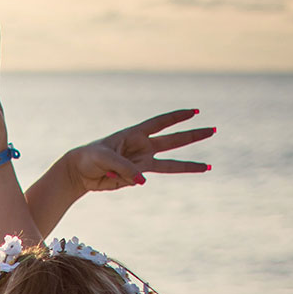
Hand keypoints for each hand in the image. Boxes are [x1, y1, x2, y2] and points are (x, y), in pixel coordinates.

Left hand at [63, 109, 215, 191]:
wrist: (79, 173)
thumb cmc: (90, 157)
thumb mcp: (105, 158)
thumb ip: (126, 168)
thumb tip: (144, 181)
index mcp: (135, 134)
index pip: (161, 123)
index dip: (177, 116)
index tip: (195, 112)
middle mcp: (142, 147)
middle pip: (173, 141)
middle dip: (193, 136)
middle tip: (213, 130)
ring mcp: (141, 163)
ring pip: (170, 164)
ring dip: (189, 166)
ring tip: (209, 166)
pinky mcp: (136, 177)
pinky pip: (142, 180)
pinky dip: (135, 180)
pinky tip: (119, 178)